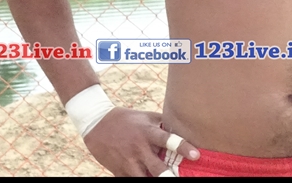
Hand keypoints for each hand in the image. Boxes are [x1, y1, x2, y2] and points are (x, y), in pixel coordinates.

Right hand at [82, 107, 199, 176]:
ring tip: (166, 180)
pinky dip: (139, 181)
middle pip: (157, 167)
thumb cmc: (127, 118)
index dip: (182, 147)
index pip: (168, 140)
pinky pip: (131, 181)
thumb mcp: (146, 116)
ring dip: (154, 181)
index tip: (196, 155)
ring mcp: (128, 162)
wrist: (95, 123)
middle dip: (168, 176)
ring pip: (143, 179)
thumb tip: (185, 127)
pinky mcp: (118, 171)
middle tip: (179, 178)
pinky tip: (147, 179)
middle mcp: (139, 148)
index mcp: (148, 132)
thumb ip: (164, 124)